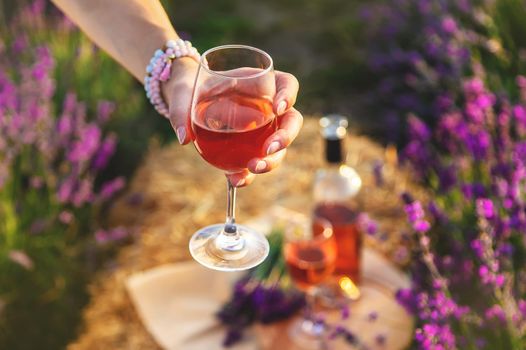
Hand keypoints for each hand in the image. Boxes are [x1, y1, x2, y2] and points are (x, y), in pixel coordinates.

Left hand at [162, 57, 302, 186]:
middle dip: (285, 137)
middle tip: (268, 149)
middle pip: (291, 121)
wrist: (187, 104)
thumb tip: (183, 137)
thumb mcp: (184, 94)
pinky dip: (248, 174)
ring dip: (272, 160)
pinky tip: (236, 180)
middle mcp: (269, 107)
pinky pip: (256, 162)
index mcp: (262, 83)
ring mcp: (263, 130)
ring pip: (279, 146)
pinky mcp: (251, 149)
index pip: (288, 85)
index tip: (277, 107)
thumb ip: (181, 111)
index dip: (288, 95)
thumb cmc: (191, 90)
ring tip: (253, 168)